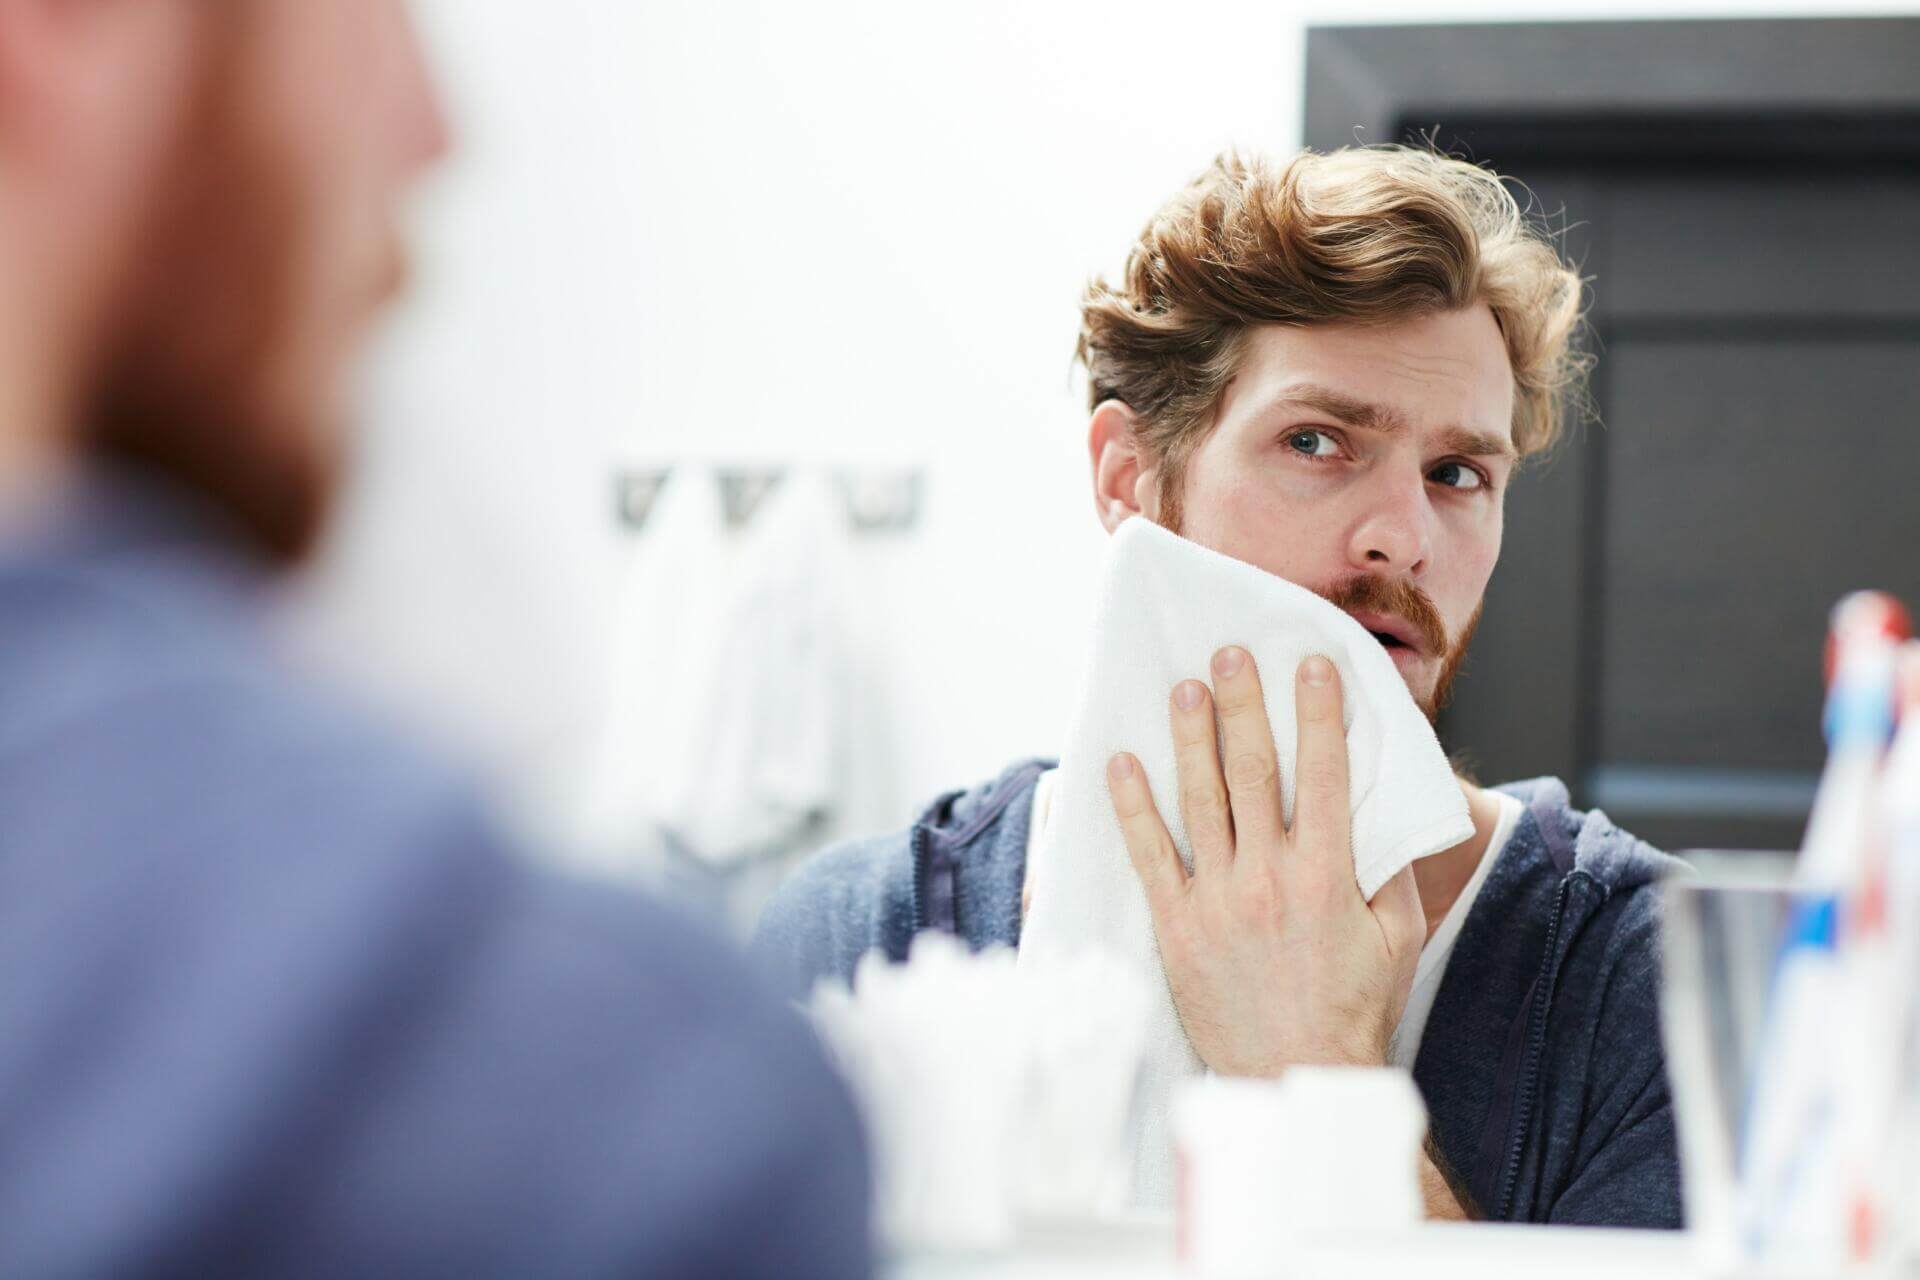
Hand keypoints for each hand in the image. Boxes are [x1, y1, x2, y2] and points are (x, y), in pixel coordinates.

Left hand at [1105, 647, 1425, 1075]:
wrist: (1297, 1073)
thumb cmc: (1355, 1005)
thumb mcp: (1395, 933)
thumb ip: (1387, 866)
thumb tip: (1379, 802)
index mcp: (1328, 874)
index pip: (1322, 774)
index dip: (1317, 713)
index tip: (1309, 663)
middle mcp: (1269, 878)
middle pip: (1252, 772)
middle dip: (1242, 705)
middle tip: (1227, 653)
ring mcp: (1218, 901)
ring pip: (1200, 801)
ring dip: (1190, 738)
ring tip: (1181, 688)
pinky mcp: (1177, 927)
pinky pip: (1149, 856)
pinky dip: (1134, 807)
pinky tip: (1122, 763)